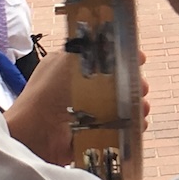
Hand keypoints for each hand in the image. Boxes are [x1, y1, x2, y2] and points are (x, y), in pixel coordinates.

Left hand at [3, 49, 150, 163]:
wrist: (37, 133)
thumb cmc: (49, 91)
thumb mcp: (67, 59)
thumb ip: (89, 50)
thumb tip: (111, 44)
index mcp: (72, 68)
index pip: (104, 59)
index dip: (123, 59)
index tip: (139, 60)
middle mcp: (81, 89)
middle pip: (118, 84)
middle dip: (134, 85)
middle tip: (141, 89)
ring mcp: (87, 114)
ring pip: (121, 107)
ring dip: (135, 107)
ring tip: (141, 110)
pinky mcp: (93, 135)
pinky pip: (119, 129)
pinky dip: (131, 127)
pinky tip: (137, 125)